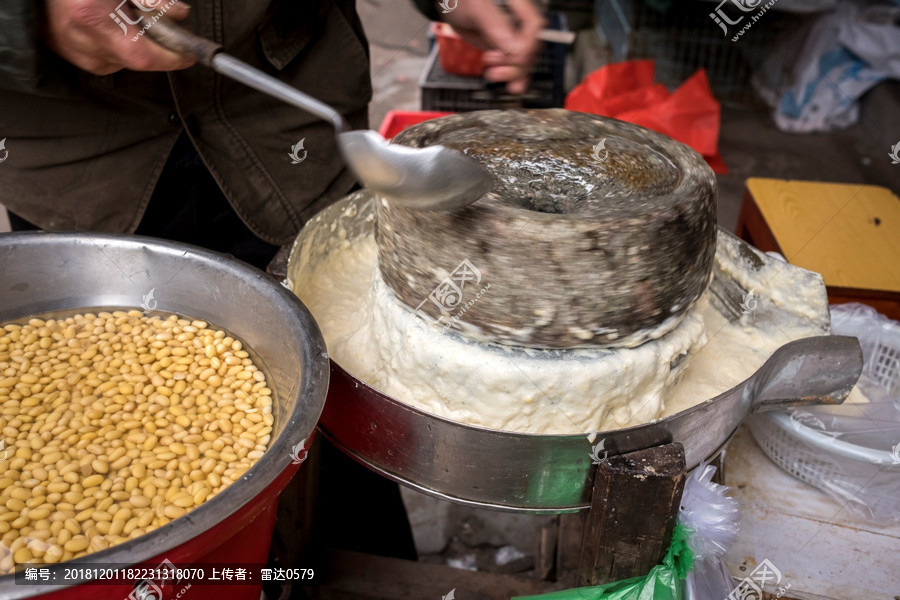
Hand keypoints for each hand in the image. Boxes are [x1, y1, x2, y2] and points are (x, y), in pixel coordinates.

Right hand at [43, 0, 194, 75]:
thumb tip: (180, 15)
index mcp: (93, 17)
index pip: (144, 56)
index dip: (171, 58)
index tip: (189, 55)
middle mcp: (81, 40)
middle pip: (135, 59)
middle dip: (154, 47)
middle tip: (160, 28)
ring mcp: (71, 50)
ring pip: (120, 60)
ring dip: (131, 43)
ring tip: (122, 18)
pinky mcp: (65, 53)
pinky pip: (103, 58)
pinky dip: (113, 44)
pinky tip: (107, 24)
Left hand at [442, 0, 543, 93]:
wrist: (450, 3)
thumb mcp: (476, 7)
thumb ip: (495, 24)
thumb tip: (514, 48)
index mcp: (519, 3)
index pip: (534, 25)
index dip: (527, 44)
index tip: (512, 56)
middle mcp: (520, 20)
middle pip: (531, 47)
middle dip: (516, 63)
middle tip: (496, 69)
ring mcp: (513, 36)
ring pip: (525, 60)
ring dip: (514, 73)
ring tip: (494, 75)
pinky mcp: (505, 48)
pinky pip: (517, 65)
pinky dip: (517, 77)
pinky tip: (513, 86)